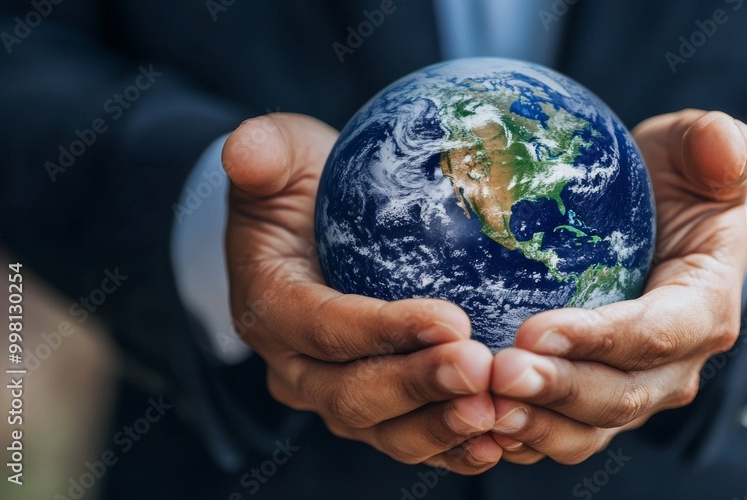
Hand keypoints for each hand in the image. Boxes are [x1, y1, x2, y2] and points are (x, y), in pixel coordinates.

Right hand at [223, 113, 501, 473]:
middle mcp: (297, 367)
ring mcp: (336, 396)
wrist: (312, 229)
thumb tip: (242, 151)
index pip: (324, 329)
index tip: (451, 319)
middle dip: (418, 387)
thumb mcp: (281, 155)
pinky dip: (455, 448)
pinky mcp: (378, 410)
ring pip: (385, 431)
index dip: (383, 331)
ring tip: (495, 412)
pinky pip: (413, 440)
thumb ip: (262, 152)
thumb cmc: (303, 187)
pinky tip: (504, 438)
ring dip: (441, 428)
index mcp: (270, 308)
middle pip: (353, 395)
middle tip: (479, 368)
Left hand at [489, 109, 746, 463]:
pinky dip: (520, 439)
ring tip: (481, 407)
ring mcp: (633, 393)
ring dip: (535, 425)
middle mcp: (673, 366)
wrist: (659, 228)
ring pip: (587, 430)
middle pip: (620, 397)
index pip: (657, 333)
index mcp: (704, 307)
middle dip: (559, 391)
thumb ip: (717, 145)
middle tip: (498, 373)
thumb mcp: (695, 151)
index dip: (601, 339)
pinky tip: (473, 425)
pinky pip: (559, 435)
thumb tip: (724, 145)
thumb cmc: (674, 184)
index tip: (536, 329)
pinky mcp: (593, 406)